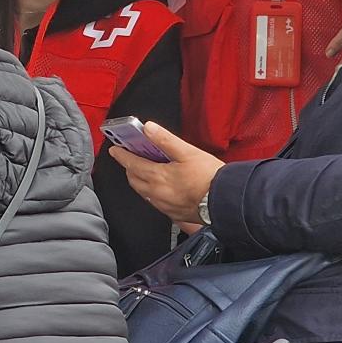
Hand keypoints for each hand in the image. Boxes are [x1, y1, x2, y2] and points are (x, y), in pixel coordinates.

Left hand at [108, 122, 223, 235]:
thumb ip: (165, 140)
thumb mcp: (188, 152)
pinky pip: (155, 203)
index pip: (131, 164)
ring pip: (143, 192)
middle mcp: (157, 193)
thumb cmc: (210, 177)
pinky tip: (161, 188)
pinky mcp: (173, 214)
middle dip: (130, 168)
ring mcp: (164, 206)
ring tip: (145, 171)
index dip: (121, 155)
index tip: (115, 149)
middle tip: (131, 158)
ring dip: (140, 181)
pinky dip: (152, 193)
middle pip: (134, 179)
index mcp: (157, 177)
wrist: (227, 202)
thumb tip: (148, 128)